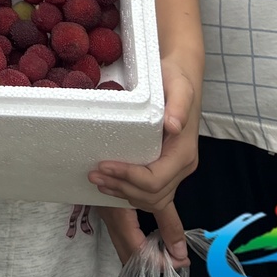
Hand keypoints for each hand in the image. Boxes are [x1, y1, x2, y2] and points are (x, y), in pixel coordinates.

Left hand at [88, 54, 197, 264]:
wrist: (182, 77)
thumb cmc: (176, 80)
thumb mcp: (179, 87)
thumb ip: (178, 106)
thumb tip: (173, 126)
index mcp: (184, 153)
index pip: (155, 179)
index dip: (128, 177)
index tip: (104, 166)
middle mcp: (182, 166)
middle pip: (152, 194)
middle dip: (121, 188)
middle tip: (93, 175)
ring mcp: (175, 169)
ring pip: (152, 198)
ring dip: (124, 193)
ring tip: (98, 181)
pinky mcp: (167, 167)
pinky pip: (153, 192)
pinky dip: (131, 192)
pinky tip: (112, 184)